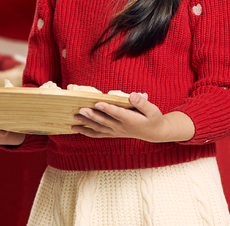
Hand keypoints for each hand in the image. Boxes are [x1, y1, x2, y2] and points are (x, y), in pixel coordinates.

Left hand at [73, 93, 194, 142]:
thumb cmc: (153, 118)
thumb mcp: (153, 110)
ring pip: (99, 129)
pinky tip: (78, 129)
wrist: (154, 132)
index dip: (107, 108)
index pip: (117, 113)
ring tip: (75, 118)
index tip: (98, 102)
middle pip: (104, 121)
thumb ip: (142, 103)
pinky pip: (98, 134)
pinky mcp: (113, 133)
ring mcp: (116, 131)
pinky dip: (88, 132)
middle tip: (81, 109)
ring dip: (86, 124)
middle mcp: (121, 127)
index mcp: (131, 120)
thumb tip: (132, 95)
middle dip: (92, 115)